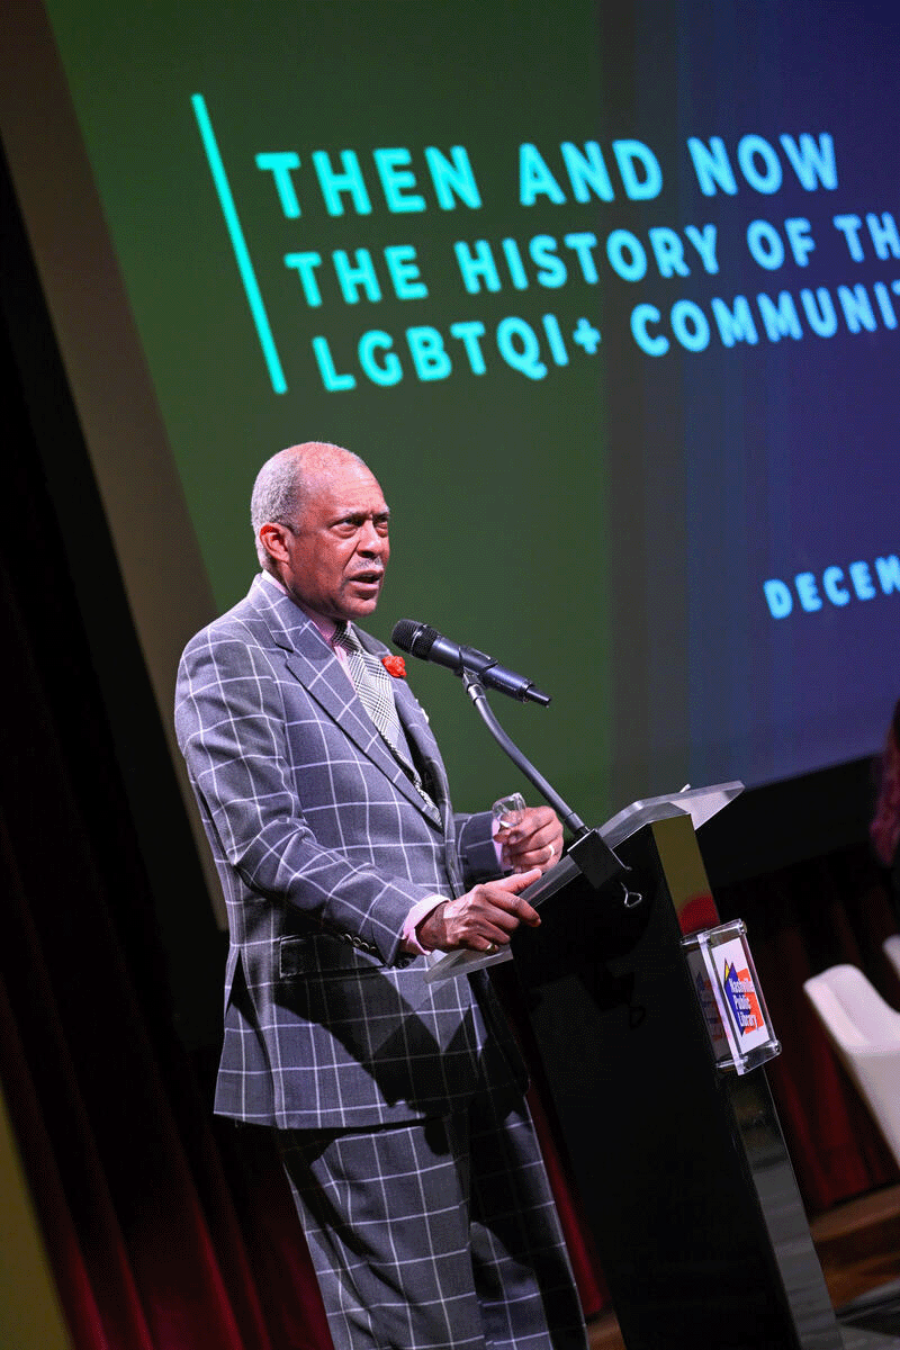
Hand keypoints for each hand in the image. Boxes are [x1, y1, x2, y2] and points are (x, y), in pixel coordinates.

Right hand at [416, 869, 541, 952]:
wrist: (438, 922)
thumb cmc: (467, 906)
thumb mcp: (487, 890)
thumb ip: (513, 884)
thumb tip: (537, 874)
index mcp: (485, 892)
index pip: (515, 903)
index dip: (529, 913)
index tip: (536, 920)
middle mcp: (478, 905)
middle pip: (512, 923)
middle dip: (511, 928)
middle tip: (501, 925)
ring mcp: (472, 922)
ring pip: (504, 937)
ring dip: (501, 938)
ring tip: (490, 932)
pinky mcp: (467, 938)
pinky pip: (492, 947)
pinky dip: (491, 947)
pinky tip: (483, 940)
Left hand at [495, 805, 562, 874]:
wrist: (527, 832)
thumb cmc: (521, 824)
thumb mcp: (513, 820)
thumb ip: (506, 827)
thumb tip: (501, 837)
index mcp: (547, 814)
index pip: (536, 821)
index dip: (521, 831)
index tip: (508, 840)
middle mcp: (556, 827)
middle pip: (541, 839)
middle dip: (520, 847)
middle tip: (506, 851)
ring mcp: (558, 843)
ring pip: (543, 854)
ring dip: (523, 859)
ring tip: (510, 859)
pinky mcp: (556, 857)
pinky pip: (545, 866)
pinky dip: (529, 868)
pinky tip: (518, 867)